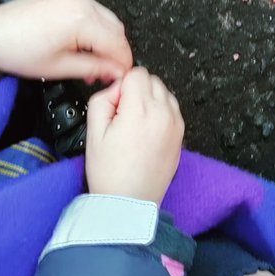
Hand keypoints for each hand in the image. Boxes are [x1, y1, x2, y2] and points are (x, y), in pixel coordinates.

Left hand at [0, 0, 132, 82]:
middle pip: (117, 30)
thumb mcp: (59, 67)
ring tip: (93, 61)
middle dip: (116, 52)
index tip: (121, 77)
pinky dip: (96, 29)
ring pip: (108, 20)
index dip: (123, 63)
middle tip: (106, 73)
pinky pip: (95, 12)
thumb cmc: (16, 49)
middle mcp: (83, 3)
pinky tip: (85, 45)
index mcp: (82, 20)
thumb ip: (94, 68)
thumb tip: (115, 72)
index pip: (118, 43)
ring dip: (107, 40)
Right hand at [85, 68, 183, 204]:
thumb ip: (102, 99)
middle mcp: (163, 113)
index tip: (115, 105)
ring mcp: (176, 123)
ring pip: (164, 92)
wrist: (129, 202)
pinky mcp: (181, 134)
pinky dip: (160, 112)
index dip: (121, 86)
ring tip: (135, 126)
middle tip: (122, 116)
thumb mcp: (93, 132)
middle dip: (136, 91)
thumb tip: (117, 88)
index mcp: (141, 110)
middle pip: (152, 79)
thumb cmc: (109, 172)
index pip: (136, 73)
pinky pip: (172, 108)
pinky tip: (146, 132)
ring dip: (150, 100)